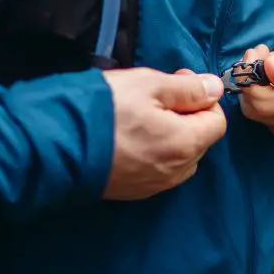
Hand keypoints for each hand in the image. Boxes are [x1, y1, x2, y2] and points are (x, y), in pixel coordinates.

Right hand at [100, 67, 226, 199]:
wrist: (56, 145)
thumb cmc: (105, 109)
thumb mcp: (149, 84)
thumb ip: (188, 88)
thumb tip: (216, 88)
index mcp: (185, 144)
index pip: (217, 122)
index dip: (204, 98)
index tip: (180, 81)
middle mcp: (175, 171)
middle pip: (200, 139)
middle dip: (188, 114)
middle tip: (159, 93)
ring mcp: (154, 185)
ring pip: (180, 157)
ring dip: (173, 134)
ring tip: (144, 114)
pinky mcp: (134, 191)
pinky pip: (160, 170)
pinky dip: (156, 151)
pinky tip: (132, 135)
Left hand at [238, 18, 273, 141]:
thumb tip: (269, 72)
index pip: (267, 103)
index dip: (251, 79)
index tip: (257, 52)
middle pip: (259, 111)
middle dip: (251, 81)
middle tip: (260, 52)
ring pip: (260, 115)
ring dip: (256, 87)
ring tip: (270, 60)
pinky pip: (267, 117)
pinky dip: (263, 96)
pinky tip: (273, 77)